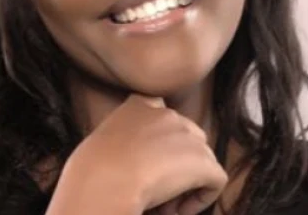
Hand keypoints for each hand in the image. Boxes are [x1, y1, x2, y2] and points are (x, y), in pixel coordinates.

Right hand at [50, 93, 226, 214]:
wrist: (103, 181)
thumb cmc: (92, 168)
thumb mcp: (103, 140)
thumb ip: (123, 138)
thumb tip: (133, 162)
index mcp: (140, 104)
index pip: (160, 111)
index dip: (161, 140)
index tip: (148, 163)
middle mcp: (168, 113)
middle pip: (186, 138)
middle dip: (177, 163)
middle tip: (157, 190)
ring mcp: (188, 135)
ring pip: (201, 160)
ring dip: (187, 183)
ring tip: (164, 204)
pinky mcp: (202, 162)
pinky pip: (216, 180)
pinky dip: (201, 198)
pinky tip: (176, 210)